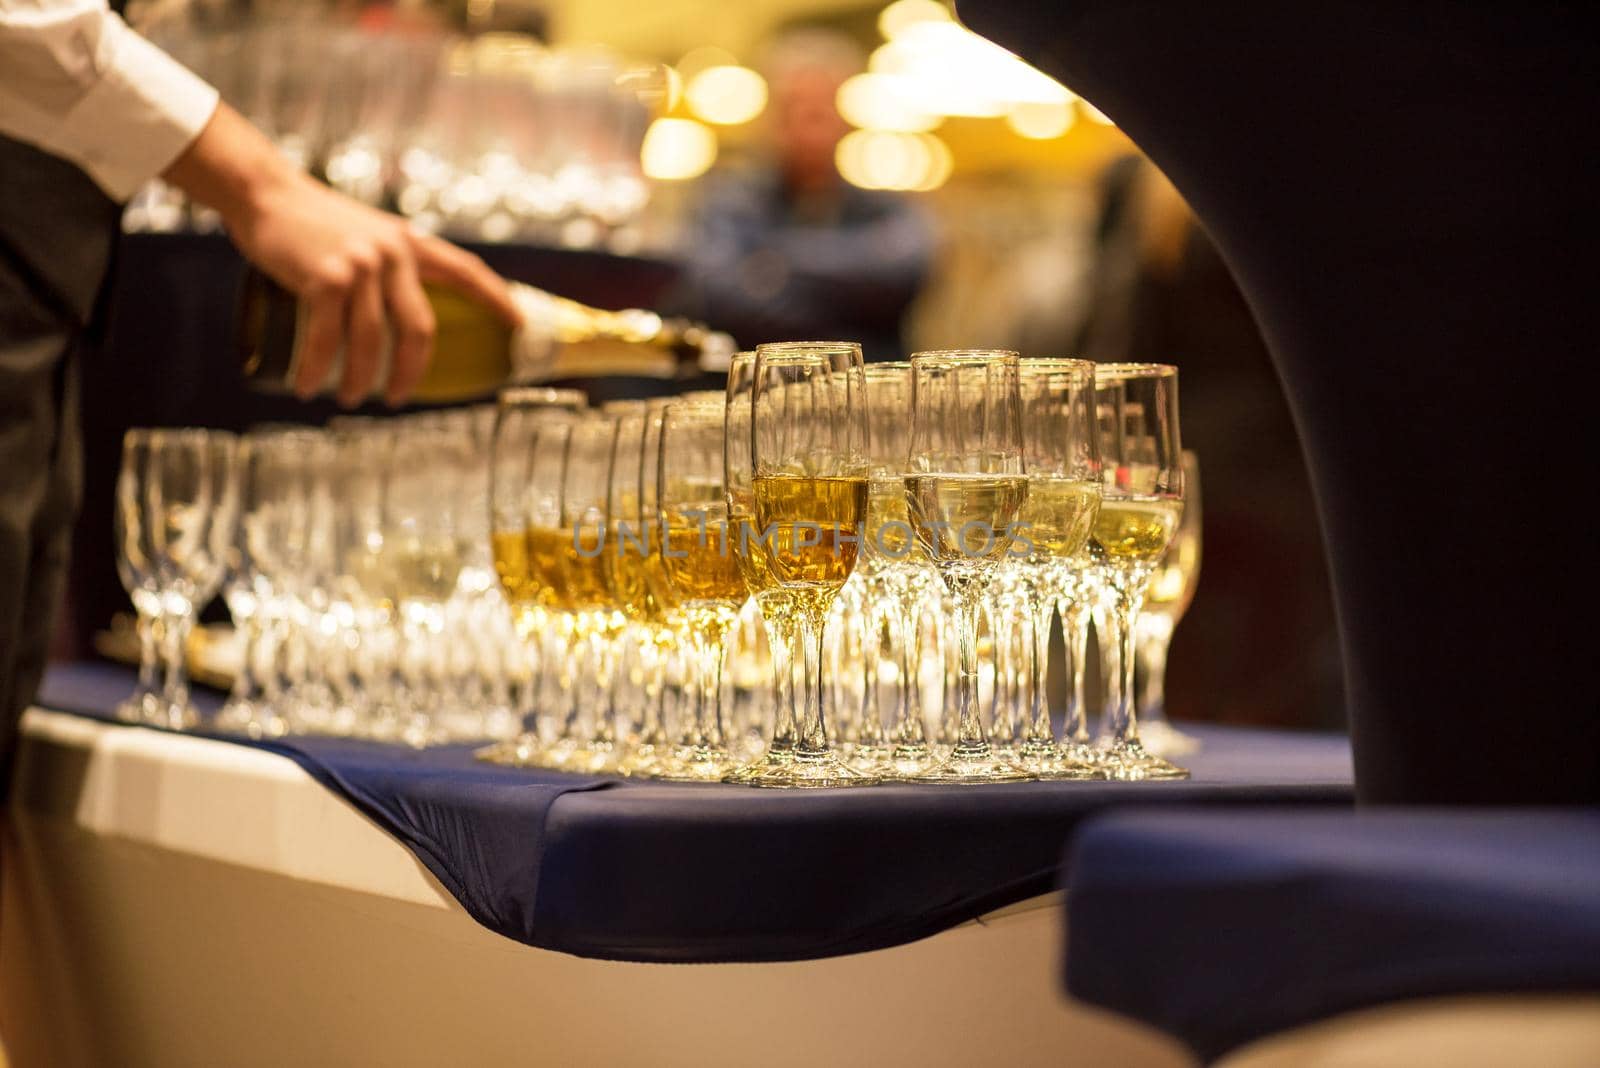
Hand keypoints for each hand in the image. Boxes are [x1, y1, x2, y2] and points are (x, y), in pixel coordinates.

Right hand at [163, 105, 518, 406]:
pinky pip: (326, 339)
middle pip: (419, 329)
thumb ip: (390, 262)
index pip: (465, 272)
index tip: (520, 325)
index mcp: (409, 243)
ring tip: (350, 398)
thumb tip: (400, 311)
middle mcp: (393, 254)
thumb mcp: (367, 232)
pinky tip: (307, 387)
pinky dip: (316, 368)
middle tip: (398, 399)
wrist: (265, 193)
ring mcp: (361, 266)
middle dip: (411, 372)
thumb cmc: (312, 220)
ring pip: (372, 341)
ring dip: (359, 378)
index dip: (497, 299)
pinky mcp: (326, 277)